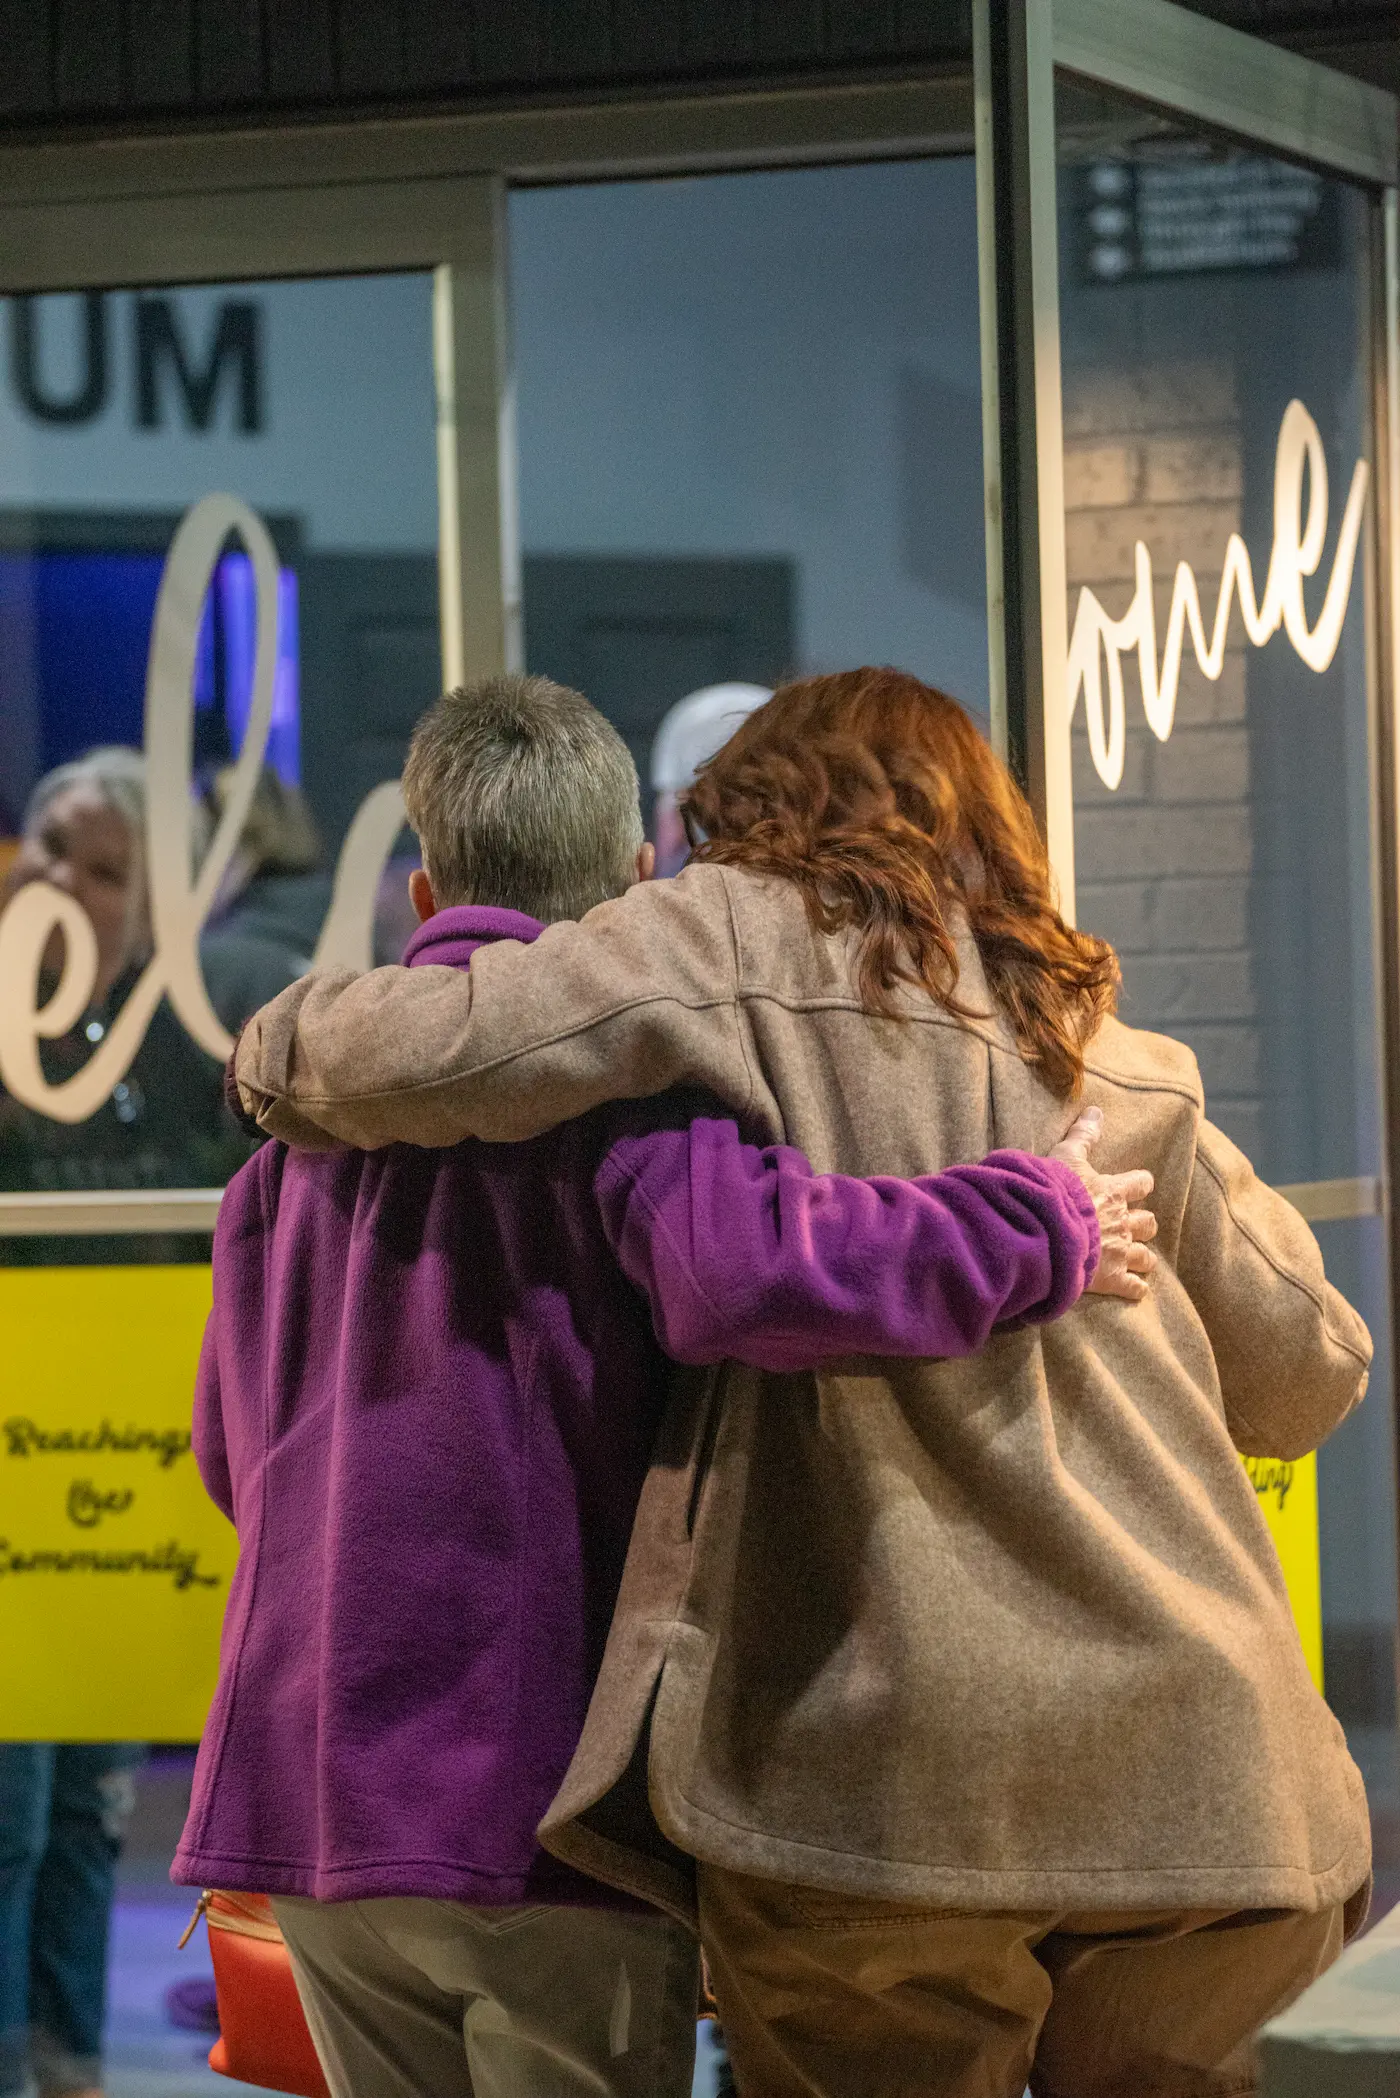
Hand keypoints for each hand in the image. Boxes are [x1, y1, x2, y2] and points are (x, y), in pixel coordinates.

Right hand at [1050, 1105, 1157, 1302]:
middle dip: (1143, 1224)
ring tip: (1139, 1259)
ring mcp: (1119, 1252)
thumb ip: (1083, 1135)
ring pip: (1146, 1256)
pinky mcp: (1111, 1278)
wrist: (1047, 1230)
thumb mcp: (1066, 1155)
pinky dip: (1136, 1288)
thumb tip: (1096, 1109)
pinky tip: (1136, 1289)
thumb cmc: (1055, 1191)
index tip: (1139, 1186)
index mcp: (1113, 1192)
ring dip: (1144, 1257)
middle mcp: (1122, 1222)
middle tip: (1134, 1225)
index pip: (1141, 1183)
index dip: (1141, 1184)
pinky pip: (1134, 1287)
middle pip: (1148, 1222)